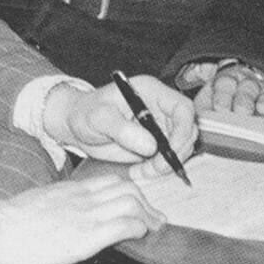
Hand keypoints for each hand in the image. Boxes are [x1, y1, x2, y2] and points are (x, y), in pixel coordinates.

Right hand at [0, 174, 163, 263]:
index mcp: (73, 188)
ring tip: (152, 229)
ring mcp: (87, 214)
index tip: (139, 205)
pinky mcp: (87, 236)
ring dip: (147, 216)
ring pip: (132, 201)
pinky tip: (139, 236)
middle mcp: (84, 197)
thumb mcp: (43, 201)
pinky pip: (124, 225)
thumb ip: (63, 202)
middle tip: (153, 219)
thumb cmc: (12, 219)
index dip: (132, 191)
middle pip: (129, 187)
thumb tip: (74, 214)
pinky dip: (137, 228)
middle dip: (146, 203)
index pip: (113, 180)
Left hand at [43, 76, 197, 179]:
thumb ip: (123, 130)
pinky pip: (167, 158)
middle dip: (177, 151)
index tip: (171, 149)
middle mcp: (160, 108)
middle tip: (156, 167)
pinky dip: (158, 169)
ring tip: (143, 171)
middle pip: (187, 129)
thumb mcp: (100, 118)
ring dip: (167, 163)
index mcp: (151, 92)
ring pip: (181, 146)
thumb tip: (151, 146)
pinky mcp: (154, 144)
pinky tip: (140, 172)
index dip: (184, 129)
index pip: (183, 107)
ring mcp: (158, 126)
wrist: (76, 125)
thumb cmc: (85, 113)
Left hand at [191, 61, 263, 115]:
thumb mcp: (208, 97)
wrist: (240, 77)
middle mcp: (247, 82)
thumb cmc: (223, 95)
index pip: (224, 85)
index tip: (220, 108)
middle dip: (244, 100)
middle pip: (246, 89)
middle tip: (242, 111)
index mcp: (226, 80)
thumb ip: (202, 106)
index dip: (222, 96)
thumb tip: (195, 119)